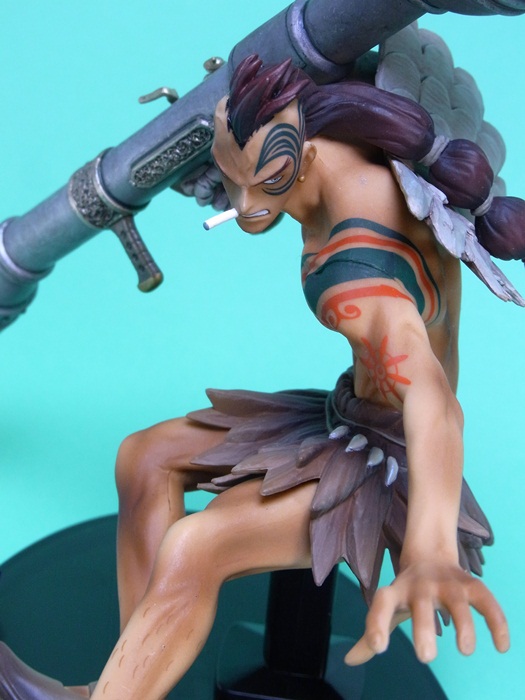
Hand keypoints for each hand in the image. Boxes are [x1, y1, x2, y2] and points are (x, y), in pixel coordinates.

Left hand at [345, 561, 508, 664]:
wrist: (429, 553)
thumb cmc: (406, 591)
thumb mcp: (388, 607)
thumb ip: (372, 633)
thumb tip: (348, 660)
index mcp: (396, 592)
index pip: (381, 604)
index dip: (376, 623)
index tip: (378, 648)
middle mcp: (420, 587)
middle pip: (421, 605)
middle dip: (423, 629)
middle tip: (425, 657)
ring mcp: (447, 584)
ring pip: (457, 603)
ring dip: (463, 625)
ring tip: (464, 649)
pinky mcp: (470, 585)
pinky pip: (486, 601)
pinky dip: (497, 622)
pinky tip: (501, 646)